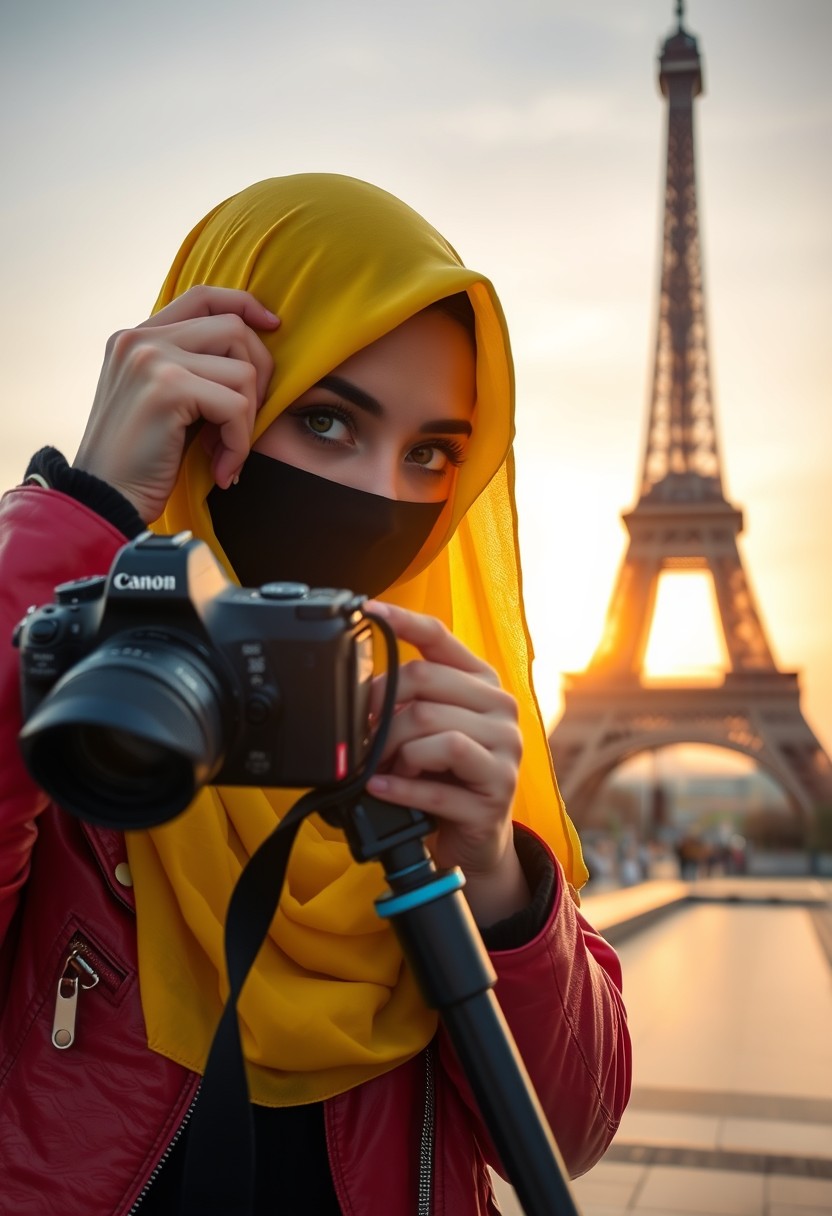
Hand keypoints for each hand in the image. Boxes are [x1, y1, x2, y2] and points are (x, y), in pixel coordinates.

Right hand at [73, 286, 279, 522]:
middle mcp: (141, 340)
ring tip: (225, 452)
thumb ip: (191, 371)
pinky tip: (222, 469)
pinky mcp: (167, 389)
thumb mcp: (161, 403)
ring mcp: (152, 360)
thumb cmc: (139, 463)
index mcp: (136, 338)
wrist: (104, 502)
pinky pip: (236, 407)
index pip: (203, 297)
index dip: (245, 305)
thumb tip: (253, 359)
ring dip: (248, 419)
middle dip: (258, 377)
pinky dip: (240, 443)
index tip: (273, 326)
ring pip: (243, 371)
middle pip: (234, 329)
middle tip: (245, 423)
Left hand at [364, 601, 528, 926]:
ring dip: (394, 753)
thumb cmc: (446, 777)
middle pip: (424, 683)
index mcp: (483, 683)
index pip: (440, 637)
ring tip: (386, 769)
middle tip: (364, 737)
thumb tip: (361, 686)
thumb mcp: (429, 729)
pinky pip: (438, 782)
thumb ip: (408, 700)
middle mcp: (500, 709)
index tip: (366, 610)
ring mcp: (505, 751)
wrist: (476, 839)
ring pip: (432, 730)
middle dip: (382, 711)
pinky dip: (400, 787)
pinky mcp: (497, 792)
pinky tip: (382, 788)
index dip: (401, 621)